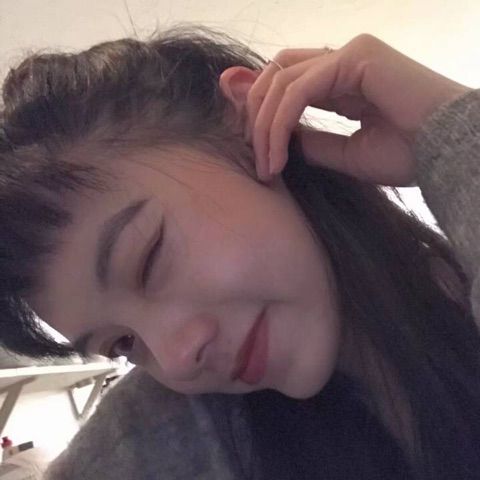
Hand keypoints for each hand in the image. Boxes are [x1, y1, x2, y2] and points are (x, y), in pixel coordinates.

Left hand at [244, 34, 471, 185]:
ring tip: (266, 165)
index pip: (288, 84)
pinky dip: (281, 120)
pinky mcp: (355, 57)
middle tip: (256, 160)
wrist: (449, 154)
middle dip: (256, 117)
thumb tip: (282, 141)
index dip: (263, 112)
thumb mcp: (348, 153)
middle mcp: (343, 62)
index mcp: (343, 82)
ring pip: (282, 79)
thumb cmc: (409, 154)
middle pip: (277, 75)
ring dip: (265, 123)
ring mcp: (349, 54)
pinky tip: (277, 153)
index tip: (254, 151)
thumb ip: (313, 142)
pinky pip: (299, 88)